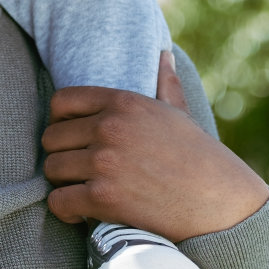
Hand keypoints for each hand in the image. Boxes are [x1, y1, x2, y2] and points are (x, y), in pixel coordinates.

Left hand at [41, 51, 268, 242]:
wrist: (217, 201)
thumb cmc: (197, 157)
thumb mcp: (179, 113)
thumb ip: (165, 84)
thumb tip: (165, 55)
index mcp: (123, 102)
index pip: (61, 101)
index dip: (59, 121)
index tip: (70, 138)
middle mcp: (109, 128)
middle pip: (51, 138)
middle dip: (60, 155)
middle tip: (75, 170)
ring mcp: (104, 163)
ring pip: (51, 169)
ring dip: (61, 183)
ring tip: (77, 190)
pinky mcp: (103, 198)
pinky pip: (58, 201)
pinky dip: (63, 210)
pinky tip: (77, 214)